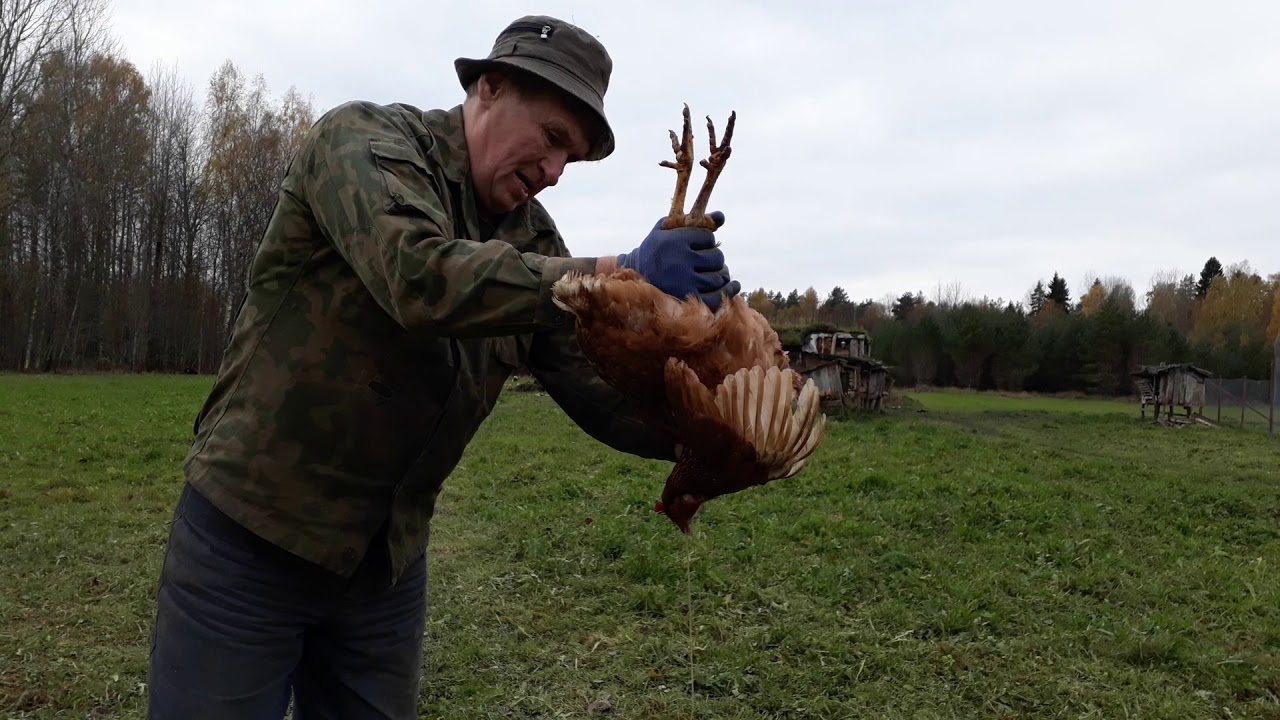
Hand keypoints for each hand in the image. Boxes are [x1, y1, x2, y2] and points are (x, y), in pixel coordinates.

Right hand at [617, 211, 738, 310]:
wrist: (631, 280)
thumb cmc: (653, 251)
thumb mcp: (665, 230)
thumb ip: (692, 219)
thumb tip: (721, 216)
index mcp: (674, 241)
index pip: (708, 237)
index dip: (705, 241)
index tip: (697, 246)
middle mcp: (681, 261)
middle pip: (716, 257)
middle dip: (713, 258)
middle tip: (704, 261)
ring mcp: (686, 283)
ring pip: (719, 276)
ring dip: (719, 274)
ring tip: (709, 273)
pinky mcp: (689, 301)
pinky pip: (718, 296)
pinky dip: (728, 291)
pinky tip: (733, 285)